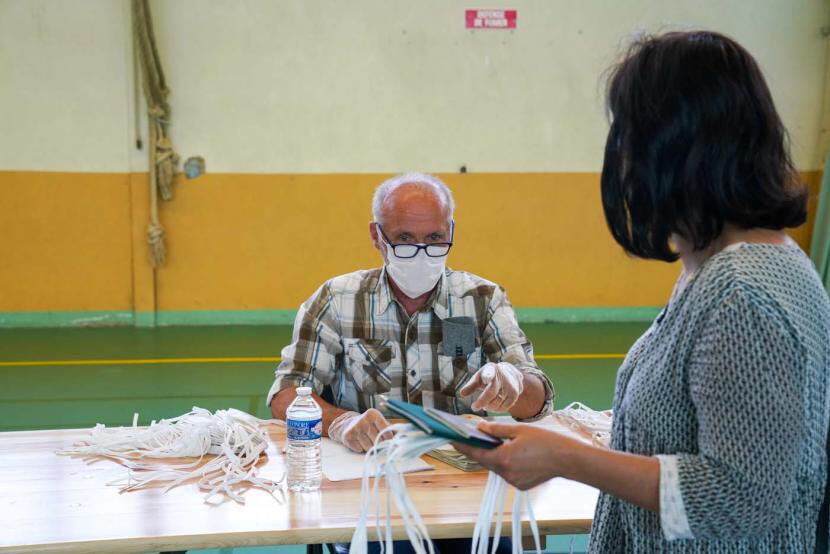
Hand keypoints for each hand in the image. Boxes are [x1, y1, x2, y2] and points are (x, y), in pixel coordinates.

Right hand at [327, 409, 390, 452]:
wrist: (349, 424)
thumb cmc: (369, 425)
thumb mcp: (380, 423)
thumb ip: (391, 429)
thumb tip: (403, 437)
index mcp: (374, 414)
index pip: (387, 433)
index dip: (388, 439)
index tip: (387, 439)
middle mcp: (363, 419)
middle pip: (377, 441)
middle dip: (378, 444)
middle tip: (375, 440)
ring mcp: (354, 427)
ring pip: (368, 447)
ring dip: (369, 447)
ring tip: (367, 440)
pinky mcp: (347, 436)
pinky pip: (359, 449)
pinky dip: (360, 448)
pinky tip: (359, 442)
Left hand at [453, 421, 582, 489]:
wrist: (567, 459)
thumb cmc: (544, 441)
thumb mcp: (519, 430)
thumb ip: (496, 429)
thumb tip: (480, 427)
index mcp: (503, 458)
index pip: (475, 453)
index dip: (461, 445)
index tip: (450, 439)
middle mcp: (506, 473)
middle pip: (485, 460)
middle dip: (478, 449)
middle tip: (470, 437)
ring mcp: (513, 481)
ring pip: (496, 466)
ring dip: (494, 455)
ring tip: (494, 443)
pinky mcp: (521, 485)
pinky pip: (507, 472)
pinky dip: (506, 462)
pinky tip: (512, 453)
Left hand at [459, 362, 523, 411]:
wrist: (509, 372)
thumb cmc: (489, 376)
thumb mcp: (479, 377)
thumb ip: (471, 385)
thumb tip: (461, 394)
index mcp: (491, 370)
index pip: (490, 373)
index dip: (488, 375)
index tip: (486, 378)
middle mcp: (502, 376)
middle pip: (491, 393)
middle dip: (481, 402)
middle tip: (475, 407)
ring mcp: (510, 385)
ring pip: (497, 402)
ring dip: (489, 407)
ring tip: (485, 404)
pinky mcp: (515, 394)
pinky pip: (505, 406)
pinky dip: (497, 409)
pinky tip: (493, 406)